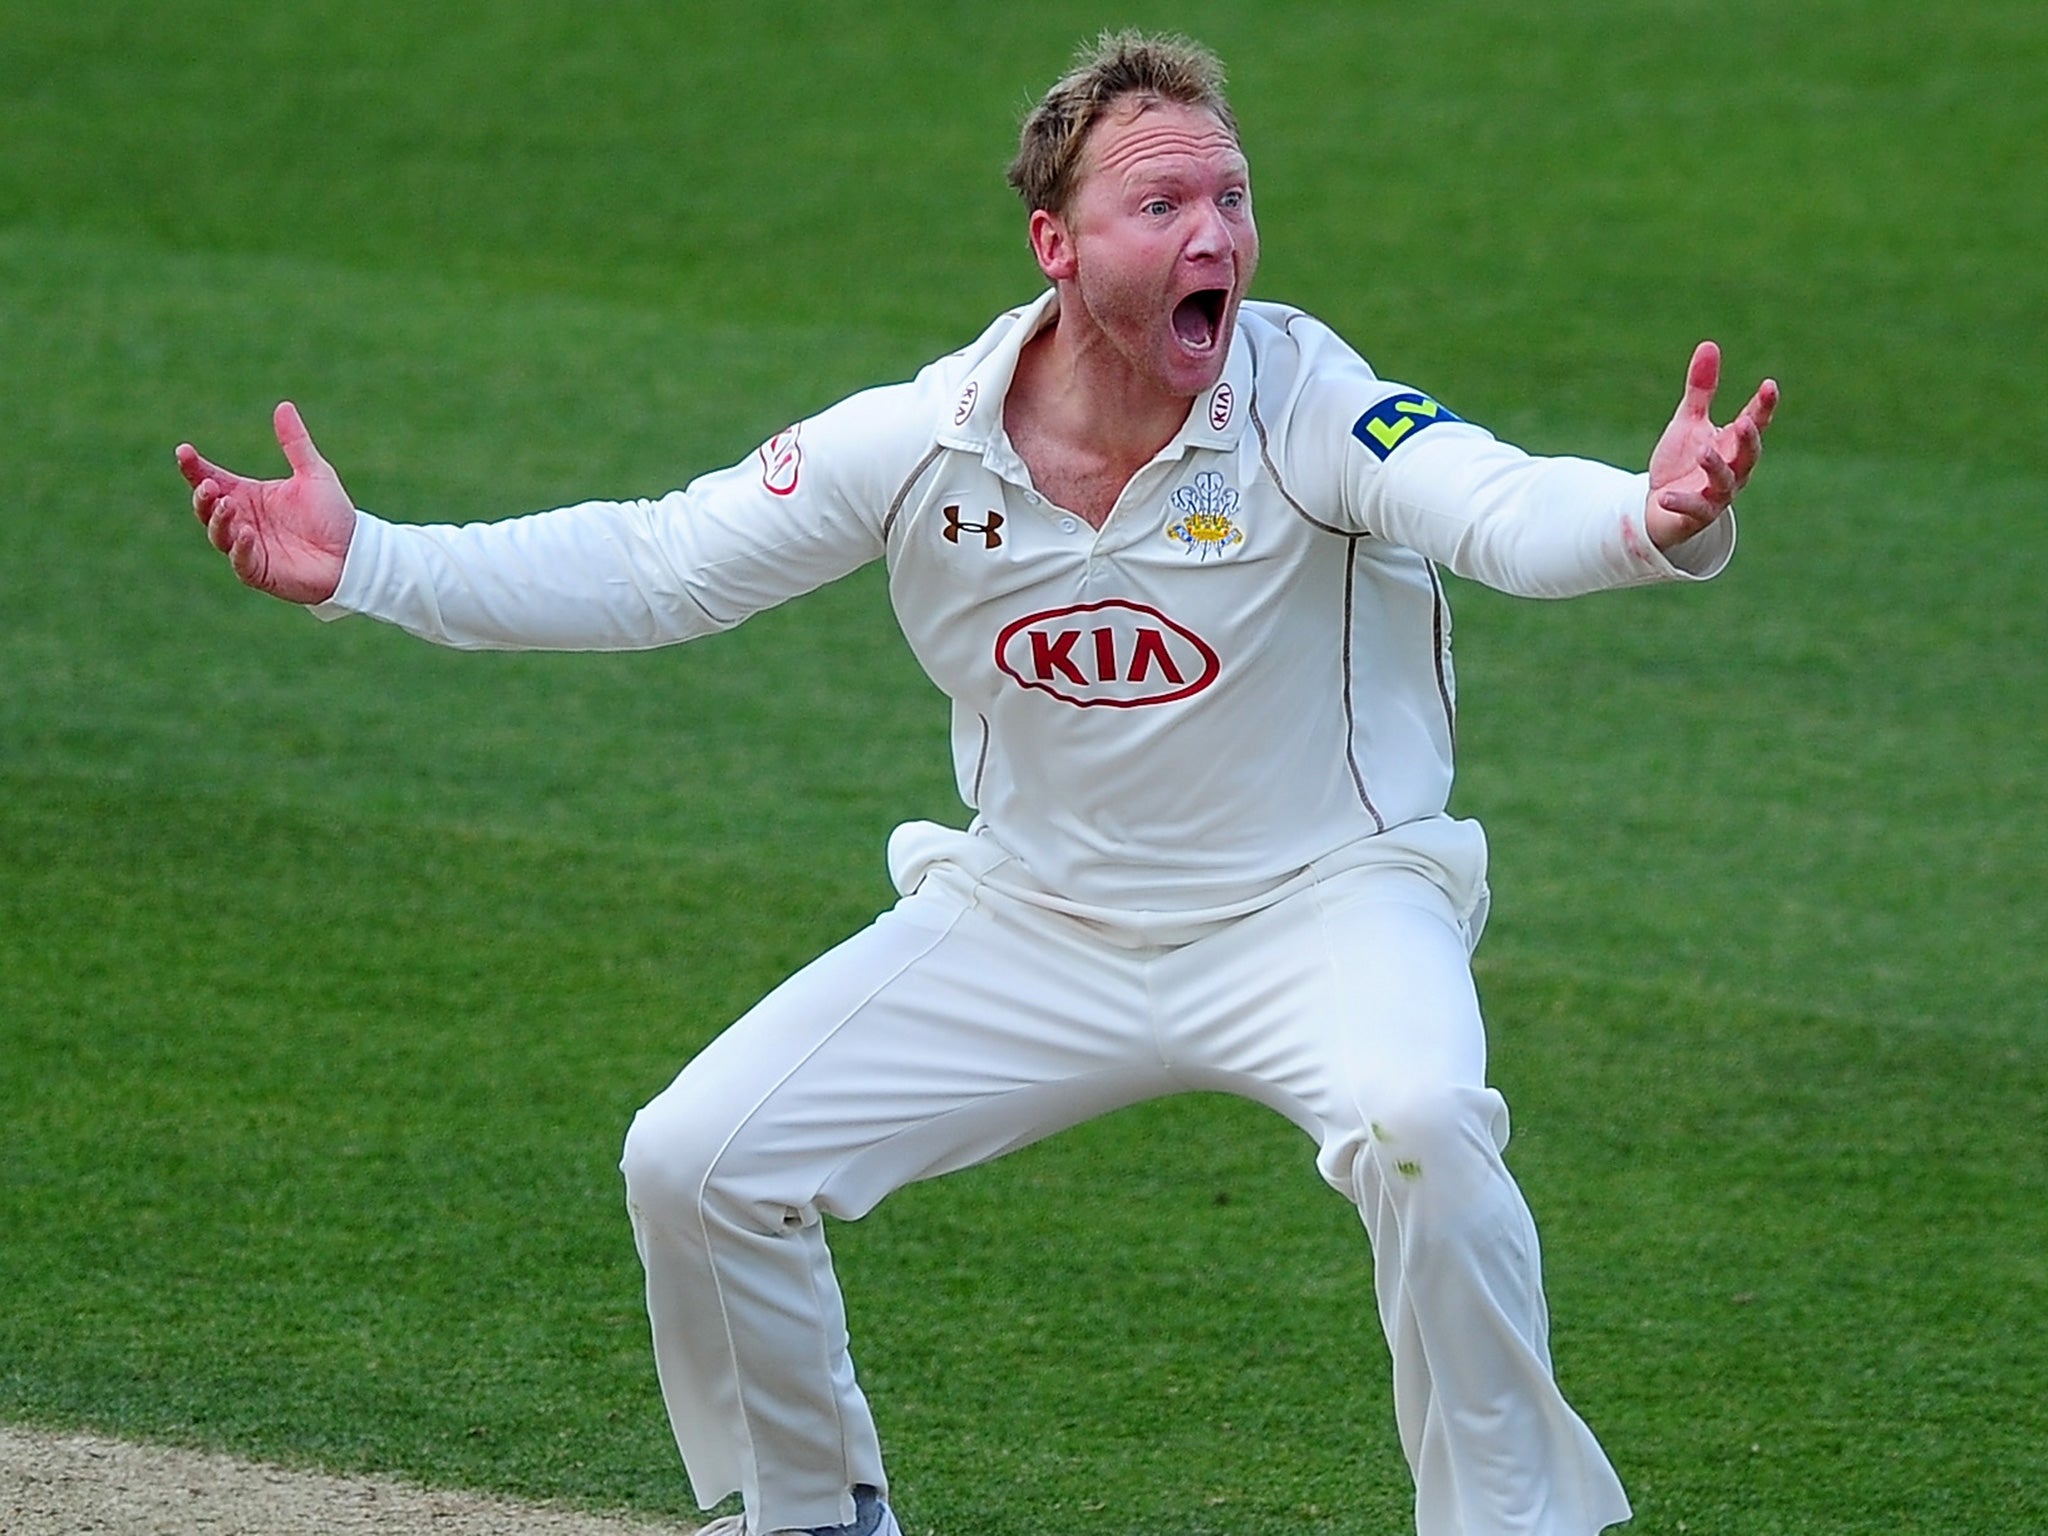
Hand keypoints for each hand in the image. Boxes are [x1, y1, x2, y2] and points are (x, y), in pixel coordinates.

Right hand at [176, 402, 355, 603]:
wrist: (355, 554)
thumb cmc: (333, 515)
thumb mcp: (314, 473)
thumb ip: (295, 443)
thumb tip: (283, 405)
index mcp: (249, 496)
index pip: (212, 478)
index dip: (194, 467)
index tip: (184, 451)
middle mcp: (243, 520)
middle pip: (207, 507)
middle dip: (202, 495)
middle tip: (209, 485)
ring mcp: (248, 547)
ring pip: (217, 533)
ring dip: (218, 519)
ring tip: (226, 503)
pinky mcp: (259, 571)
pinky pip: (241, 560)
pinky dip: (239, 547)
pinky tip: (245, 532)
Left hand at [1645, 341, 1778, 550]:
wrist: (1661, 507)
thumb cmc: (1683, 462)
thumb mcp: (1690, 422)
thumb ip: (1701, 389)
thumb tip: (1709, 345)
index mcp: (1734, 445)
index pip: (1755, 423)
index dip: (1764, 406)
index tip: (1770, 385)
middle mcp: (1733, 470)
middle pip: (1748, 454)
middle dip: (1748, 439)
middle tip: (1744, 422)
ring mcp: (1716, 495)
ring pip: (1725, 482)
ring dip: (1716, 467)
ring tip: (1704, 451)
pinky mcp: (1696, 515)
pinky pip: (1692, 509)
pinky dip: (1680, 502)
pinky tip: (1664, 495)